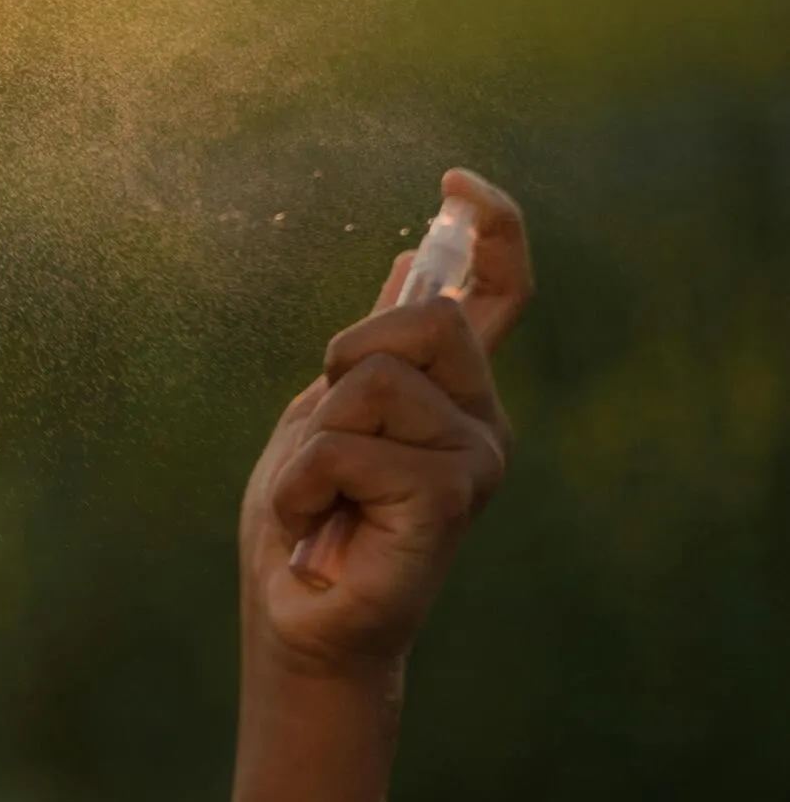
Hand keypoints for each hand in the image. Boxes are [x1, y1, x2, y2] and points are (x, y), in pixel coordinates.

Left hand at [238, 169, 534, 677]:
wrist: (300, 619)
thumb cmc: (307, 523)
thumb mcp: (327, 412)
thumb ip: (377, 348)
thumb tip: (414, 257)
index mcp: (454, 394)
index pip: (500, 294)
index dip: (494, 229)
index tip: (456, 182)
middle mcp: (482, 420)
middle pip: (426, 318)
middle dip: (347, 359)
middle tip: (326, 435)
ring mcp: (474, 459)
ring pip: (374, 382)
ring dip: (312, 439)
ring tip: (318, 495)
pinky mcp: (448, 498)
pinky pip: (350, 446)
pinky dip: (303, 483)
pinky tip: (314, 525)